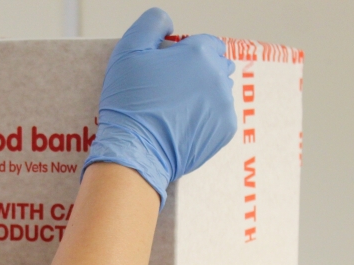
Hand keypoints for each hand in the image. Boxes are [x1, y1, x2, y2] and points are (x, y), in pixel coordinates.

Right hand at [82, 8, 237, 207]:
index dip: (188, 53)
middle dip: (199, 73)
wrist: (135, 152)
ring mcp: (224, 106)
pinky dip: (204, 120)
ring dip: (203, 96)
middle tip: (171, 91)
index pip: (208, 43)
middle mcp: (219, 77)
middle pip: (217, 67)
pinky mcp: (224, 131)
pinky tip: (182, 125)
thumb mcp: (128, 50)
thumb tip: (169, 23)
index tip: (170, 69)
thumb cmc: (129, 103)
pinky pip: (219, 117)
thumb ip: (151, 24)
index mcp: (200, 53)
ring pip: (219, 92)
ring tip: (175, 111)